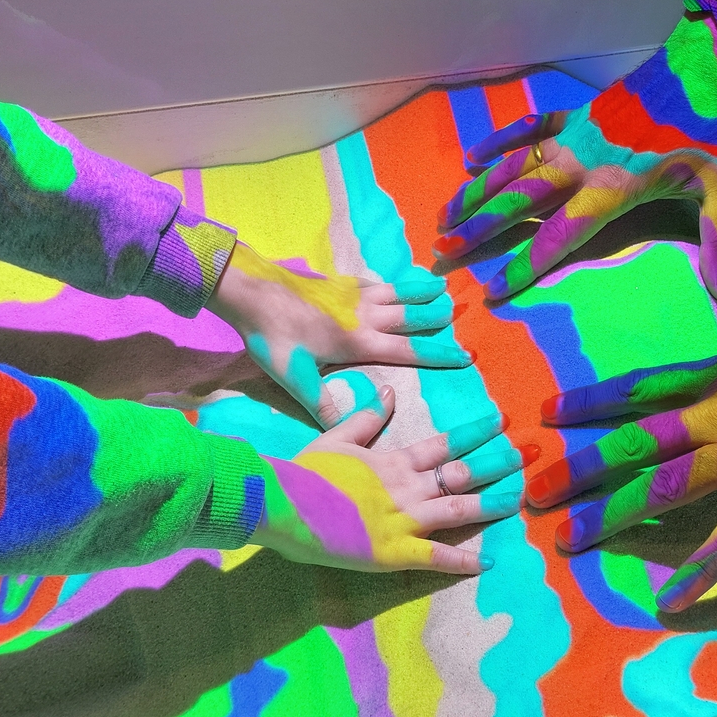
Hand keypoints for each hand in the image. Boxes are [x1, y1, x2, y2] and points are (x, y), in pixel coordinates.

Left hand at [208, 242, 470, 425]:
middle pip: (410, 315)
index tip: (465, 356)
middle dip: (436, 316)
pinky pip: (375, 282)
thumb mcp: (296, 378)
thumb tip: (344, 434)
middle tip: (460, 314)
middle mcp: (364, 315)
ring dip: (421, 291)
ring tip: (442, 286)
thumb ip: (323, 405)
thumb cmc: (274, 337)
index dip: (439, 354)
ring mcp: (352, 294)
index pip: (409, 349)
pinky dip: (392, 282)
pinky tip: (393, 283)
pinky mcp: (338, 282)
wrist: (252, 292)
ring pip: (397, 292)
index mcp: (359, 341)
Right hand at [250, 384, 536, 572]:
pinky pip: (435, 557)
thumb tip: (392, 392)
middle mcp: (406, 488)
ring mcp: (402, 520)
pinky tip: (487, 562)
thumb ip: (367, 418)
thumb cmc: (304, 473)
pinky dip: (462, 561)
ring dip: (490, 505)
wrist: (280, 503)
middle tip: (525, 457)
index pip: (443, 444)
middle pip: (460, 475)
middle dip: (494, 465)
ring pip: (457, 512)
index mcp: (393, 461)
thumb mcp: (337, 438)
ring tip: (519, 499)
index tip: (499, 422)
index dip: (473, 433)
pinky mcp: (393, 552)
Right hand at [434, 9, 716, 303]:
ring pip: (513, 168)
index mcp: (611, 188)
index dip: (524, 264)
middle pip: (517, 202)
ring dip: (476, 193)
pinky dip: (500, 142)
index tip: (491, 289)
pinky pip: (529, 128)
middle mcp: (581, 163)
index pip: (557, 235)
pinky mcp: (580, 114)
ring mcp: (575, 135)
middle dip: (477, 230)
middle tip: (440, 255)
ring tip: (443, 218)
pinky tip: (471, 158)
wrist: (709, 60)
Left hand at [526, 249, 716, 611]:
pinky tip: (666, 602)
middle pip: (631, 444)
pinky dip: (698, 574)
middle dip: (577, 468)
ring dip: (608, 516)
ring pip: (659, 490)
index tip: (547, 414)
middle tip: (528, 491)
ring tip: (562, 537)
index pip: (640, 389)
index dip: (591, 402)